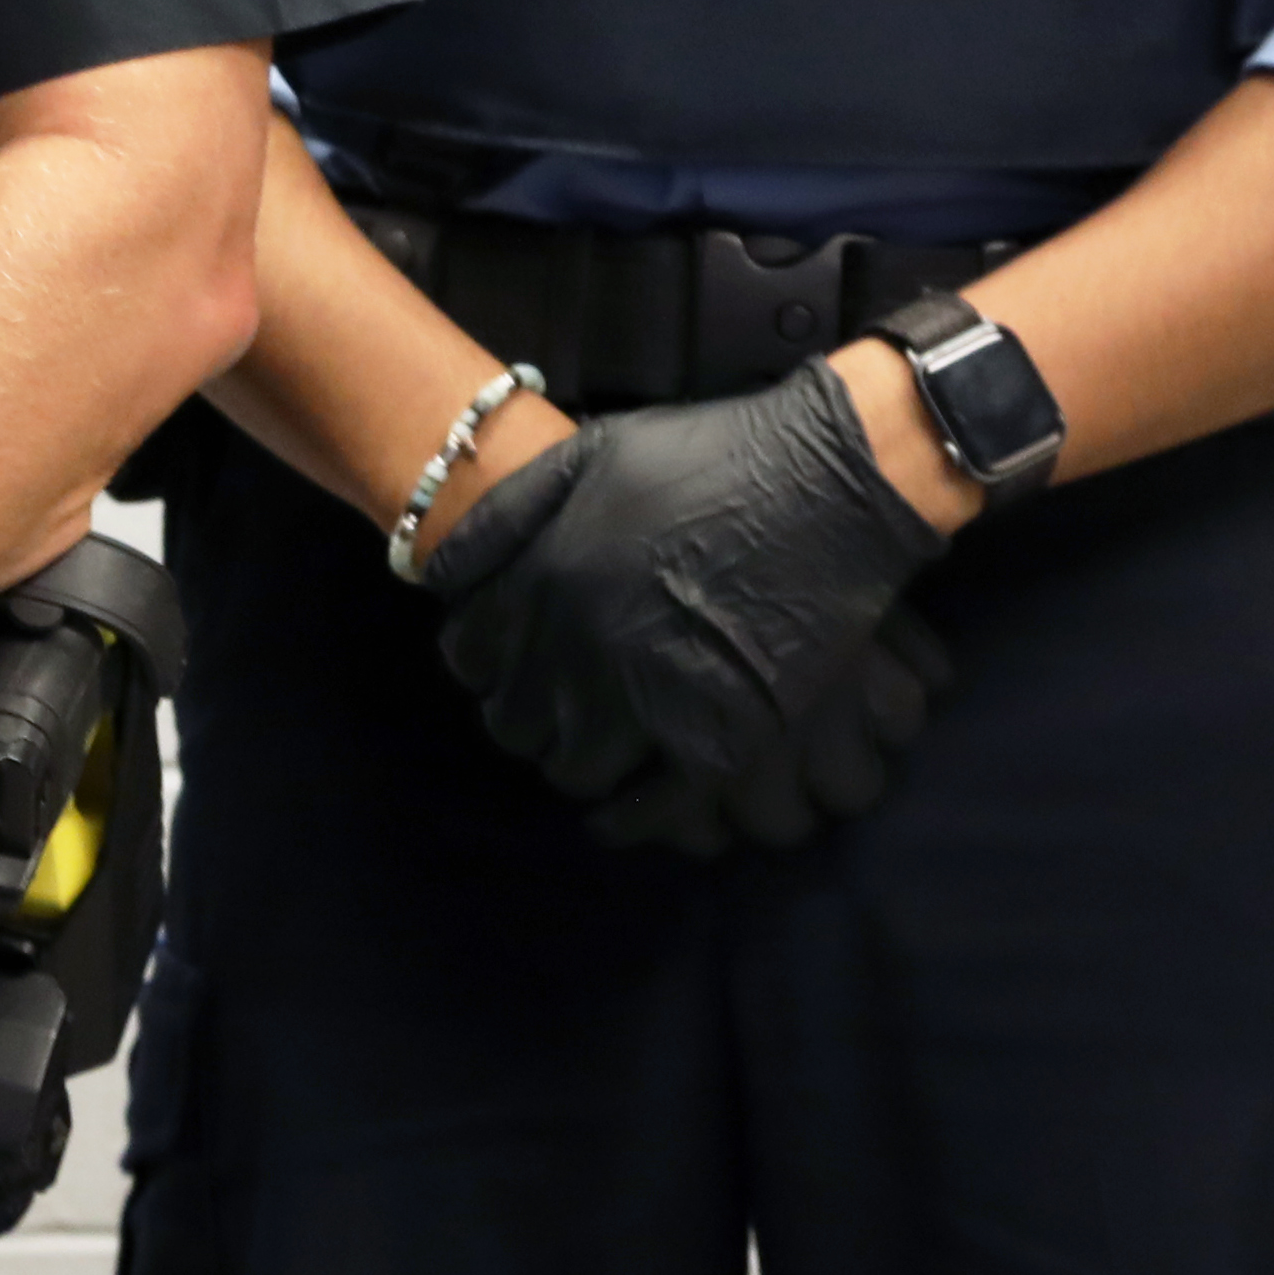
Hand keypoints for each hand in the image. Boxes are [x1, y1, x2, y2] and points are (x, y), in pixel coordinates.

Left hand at [422, 359, 952, 852]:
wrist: (831, 483)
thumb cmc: (711, 457)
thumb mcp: (589, 454)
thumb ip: (509, 515)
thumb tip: (442, 573)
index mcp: (543, 579)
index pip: (470, 658)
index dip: (486, 666)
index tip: (510, 667)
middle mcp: (579, 645)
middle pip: (515, 722)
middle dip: (529, 717)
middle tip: (557, 711)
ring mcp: (646, 698)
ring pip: (575, 769)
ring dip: (579, 763)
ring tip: (599, 749)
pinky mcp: (717, 741)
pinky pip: (648, 810)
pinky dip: (627, 819)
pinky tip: (621, 814)